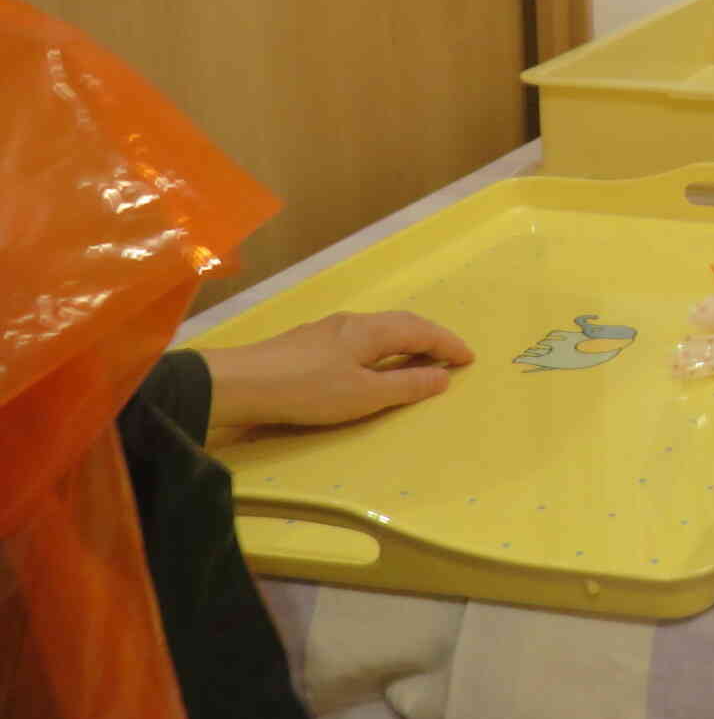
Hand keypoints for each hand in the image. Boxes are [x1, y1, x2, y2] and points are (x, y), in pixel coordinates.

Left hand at [201, 311, 473, 435]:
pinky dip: (382, 349)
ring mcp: (328, 330)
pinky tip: (372, 365)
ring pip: (379, 330)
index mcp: (371, 331)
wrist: (239, 383)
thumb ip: (405, 386)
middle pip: (401, 323)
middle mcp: (353, 322)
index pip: (421, 331)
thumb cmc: (307, 390)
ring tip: (416, 361)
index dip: (448, 344)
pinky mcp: (309, 343)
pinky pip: (360, 338)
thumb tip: (442, 376)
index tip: (469, 359)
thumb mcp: (363, 395)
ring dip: (404, 343)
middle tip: (449, 356)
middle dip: (430, 338)